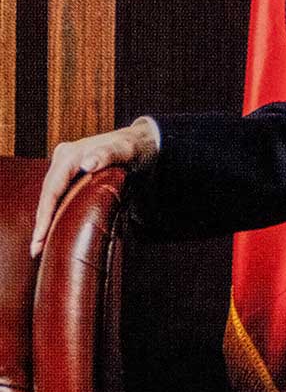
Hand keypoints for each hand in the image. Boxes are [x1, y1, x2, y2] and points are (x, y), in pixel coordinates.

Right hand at [30, 116, 160, 257]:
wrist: (142, 141)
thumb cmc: (135, 147)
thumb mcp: (126, 150)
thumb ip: (108, 154)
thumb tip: (87, 164)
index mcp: (71, 154)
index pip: (52, 187)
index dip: (45, 214)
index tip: (40, 237)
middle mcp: (64, 158)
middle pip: (47, 193)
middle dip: (41, 222)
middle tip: (36, 250)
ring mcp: (66, 166)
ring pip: (51, 196)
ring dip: (45, 220)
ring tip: (40, 246)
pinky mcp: (72, 173)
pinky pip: (60, 195)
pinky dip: (55, 212)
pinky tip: (53, 229)